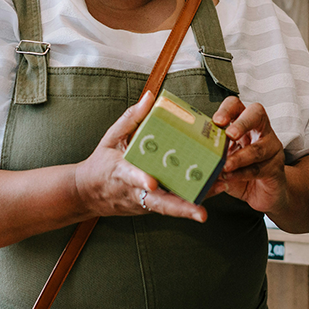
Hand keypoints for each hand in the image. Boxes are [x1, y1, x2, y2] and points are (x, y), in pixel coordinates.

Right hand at [74, 91, 207, 221]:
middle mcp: (134, 192)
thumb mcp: (111, 137)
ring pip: (170, 207)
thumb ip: (131, 118)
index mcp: (120, 172)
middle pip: (158, 204)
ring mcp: (143, 202)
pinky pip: (173, 204)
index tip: (152, 183)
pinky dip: (193, 198)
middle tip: (201, 212)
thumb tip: (150, 96)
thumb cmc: (101, 162)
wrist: (88, 194)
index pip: (130, 177)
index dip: (141, 180)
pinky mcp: (150, 207)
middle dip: (181, 209)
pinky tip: (215, 188)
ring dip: (195, 203)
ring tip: (220, 189)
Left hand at [208, 96, 288, 214]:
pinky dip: (242, 174)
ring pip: (258, 148)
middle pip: (256, 114)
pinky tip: (230, 178)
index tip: (217, 121)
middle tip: (230, 135)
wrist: (263, 193)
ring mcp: (272, 148)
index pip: (237, 105)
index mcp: (243, 123)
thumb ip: (211, 157)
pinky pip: (259, 169)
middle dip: (242, 123)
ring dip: (239, 158)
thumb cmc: (240, 172)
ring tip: (225, 166)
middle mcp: (260, 130)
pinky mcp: (276, 168)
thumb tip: (189, 159)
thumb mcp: (223, 161)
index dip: (227, 109)